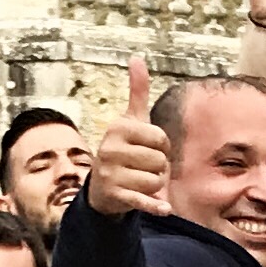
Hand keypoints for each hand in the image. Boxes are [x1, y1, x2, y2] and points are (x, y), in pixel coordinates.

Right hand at [86, 57, 170, 215]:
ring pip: (157, 181)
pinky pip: (144, 201)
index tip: (148, 148)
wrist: (101, 187)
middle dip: (159, 167)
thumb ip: (137, 92)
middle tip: (143, 167)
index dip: (162, 146)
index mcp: (118, 128)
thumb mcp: (129, 121)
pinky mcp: (116, 196)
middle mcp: (110, 149)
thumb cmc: (123, 149)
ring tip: (140, 181)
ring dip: (156, 186)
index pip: (161, 139)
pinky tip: (164, 209)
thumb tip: (137, 57)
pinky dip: (155, 207)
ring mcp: (111, 174)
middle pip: (160, 161)